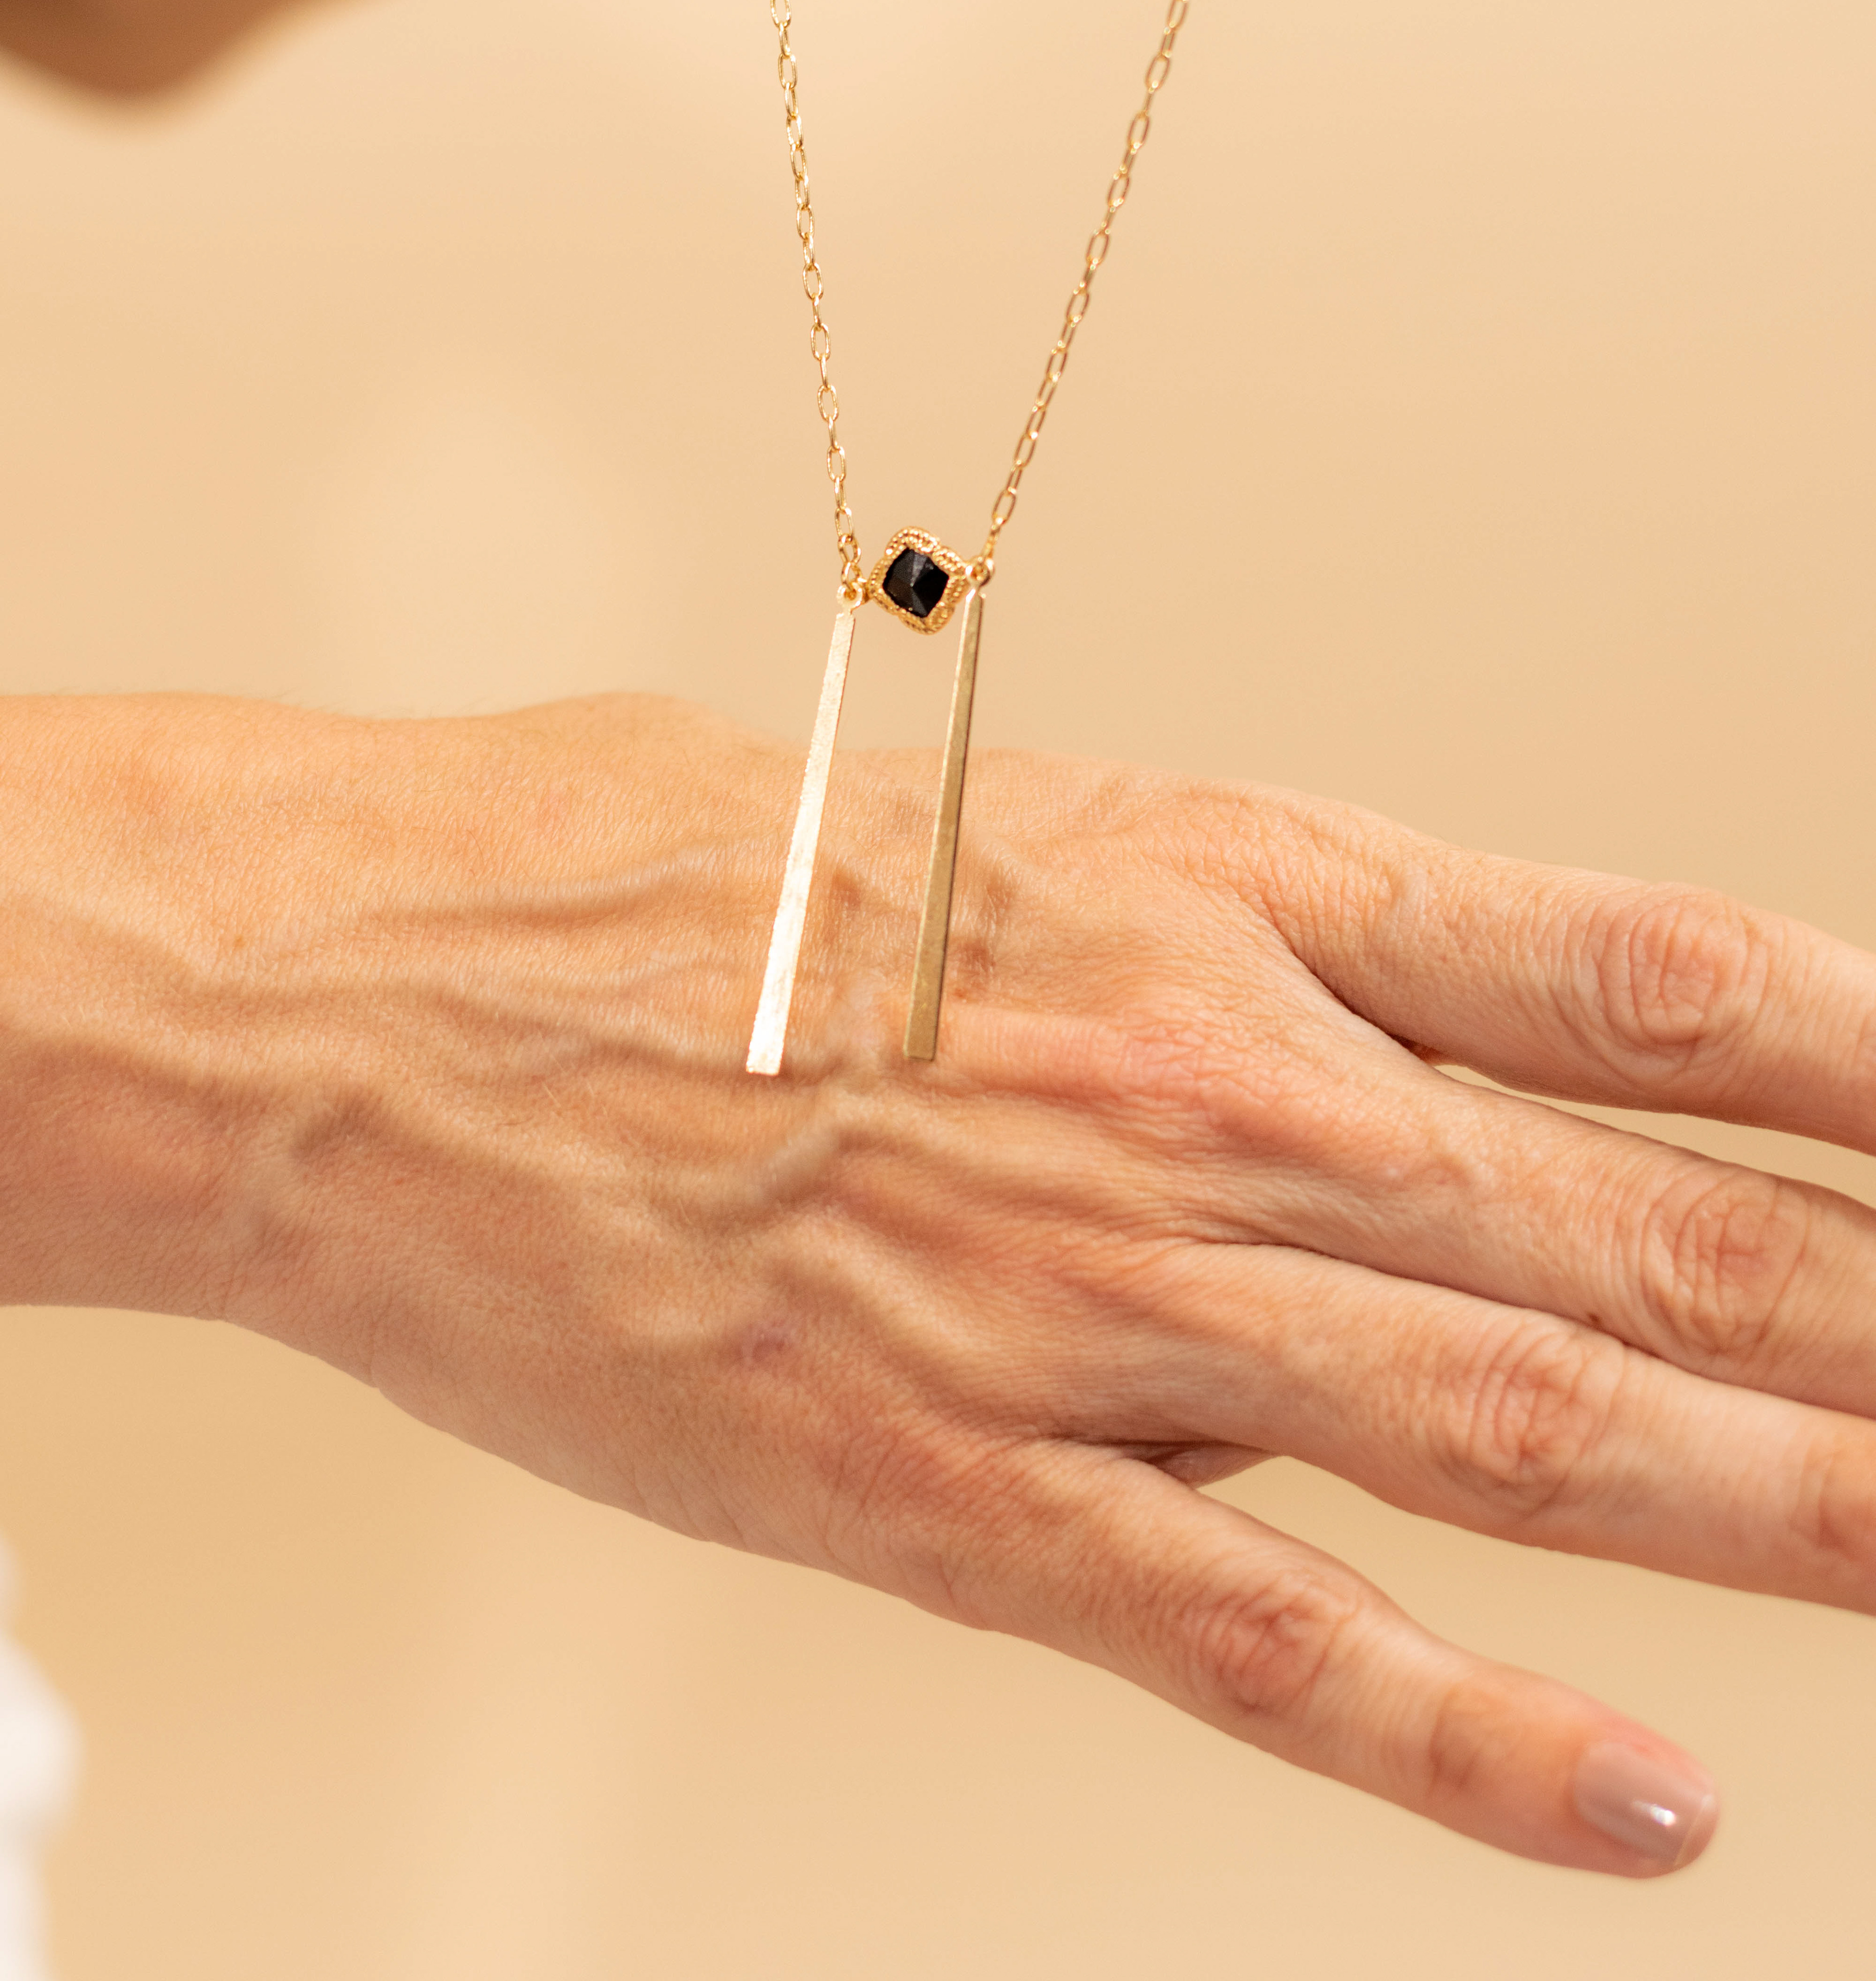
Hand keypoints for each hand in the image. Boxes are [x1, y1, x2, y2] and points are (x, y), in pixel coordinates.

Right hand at [10, 691, 1875, 1874]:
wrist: (383, 991)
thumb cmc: (670, 879)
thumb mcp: (1001, 833)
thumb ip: (1231, 952)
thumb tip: (1436, 1044)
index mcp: (1217, 893)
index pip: (1641, 980)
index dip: (1866, 1056)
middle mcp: (1206, 1093)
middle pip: (1643, 1223)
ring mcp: (1090, 1303)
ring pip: (1523, 1426)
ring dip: (1786, 1508)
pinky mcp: (952, 1488)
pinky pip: (1264, 1635)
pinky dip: (1468, 1742)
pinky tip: (1639, 1812)